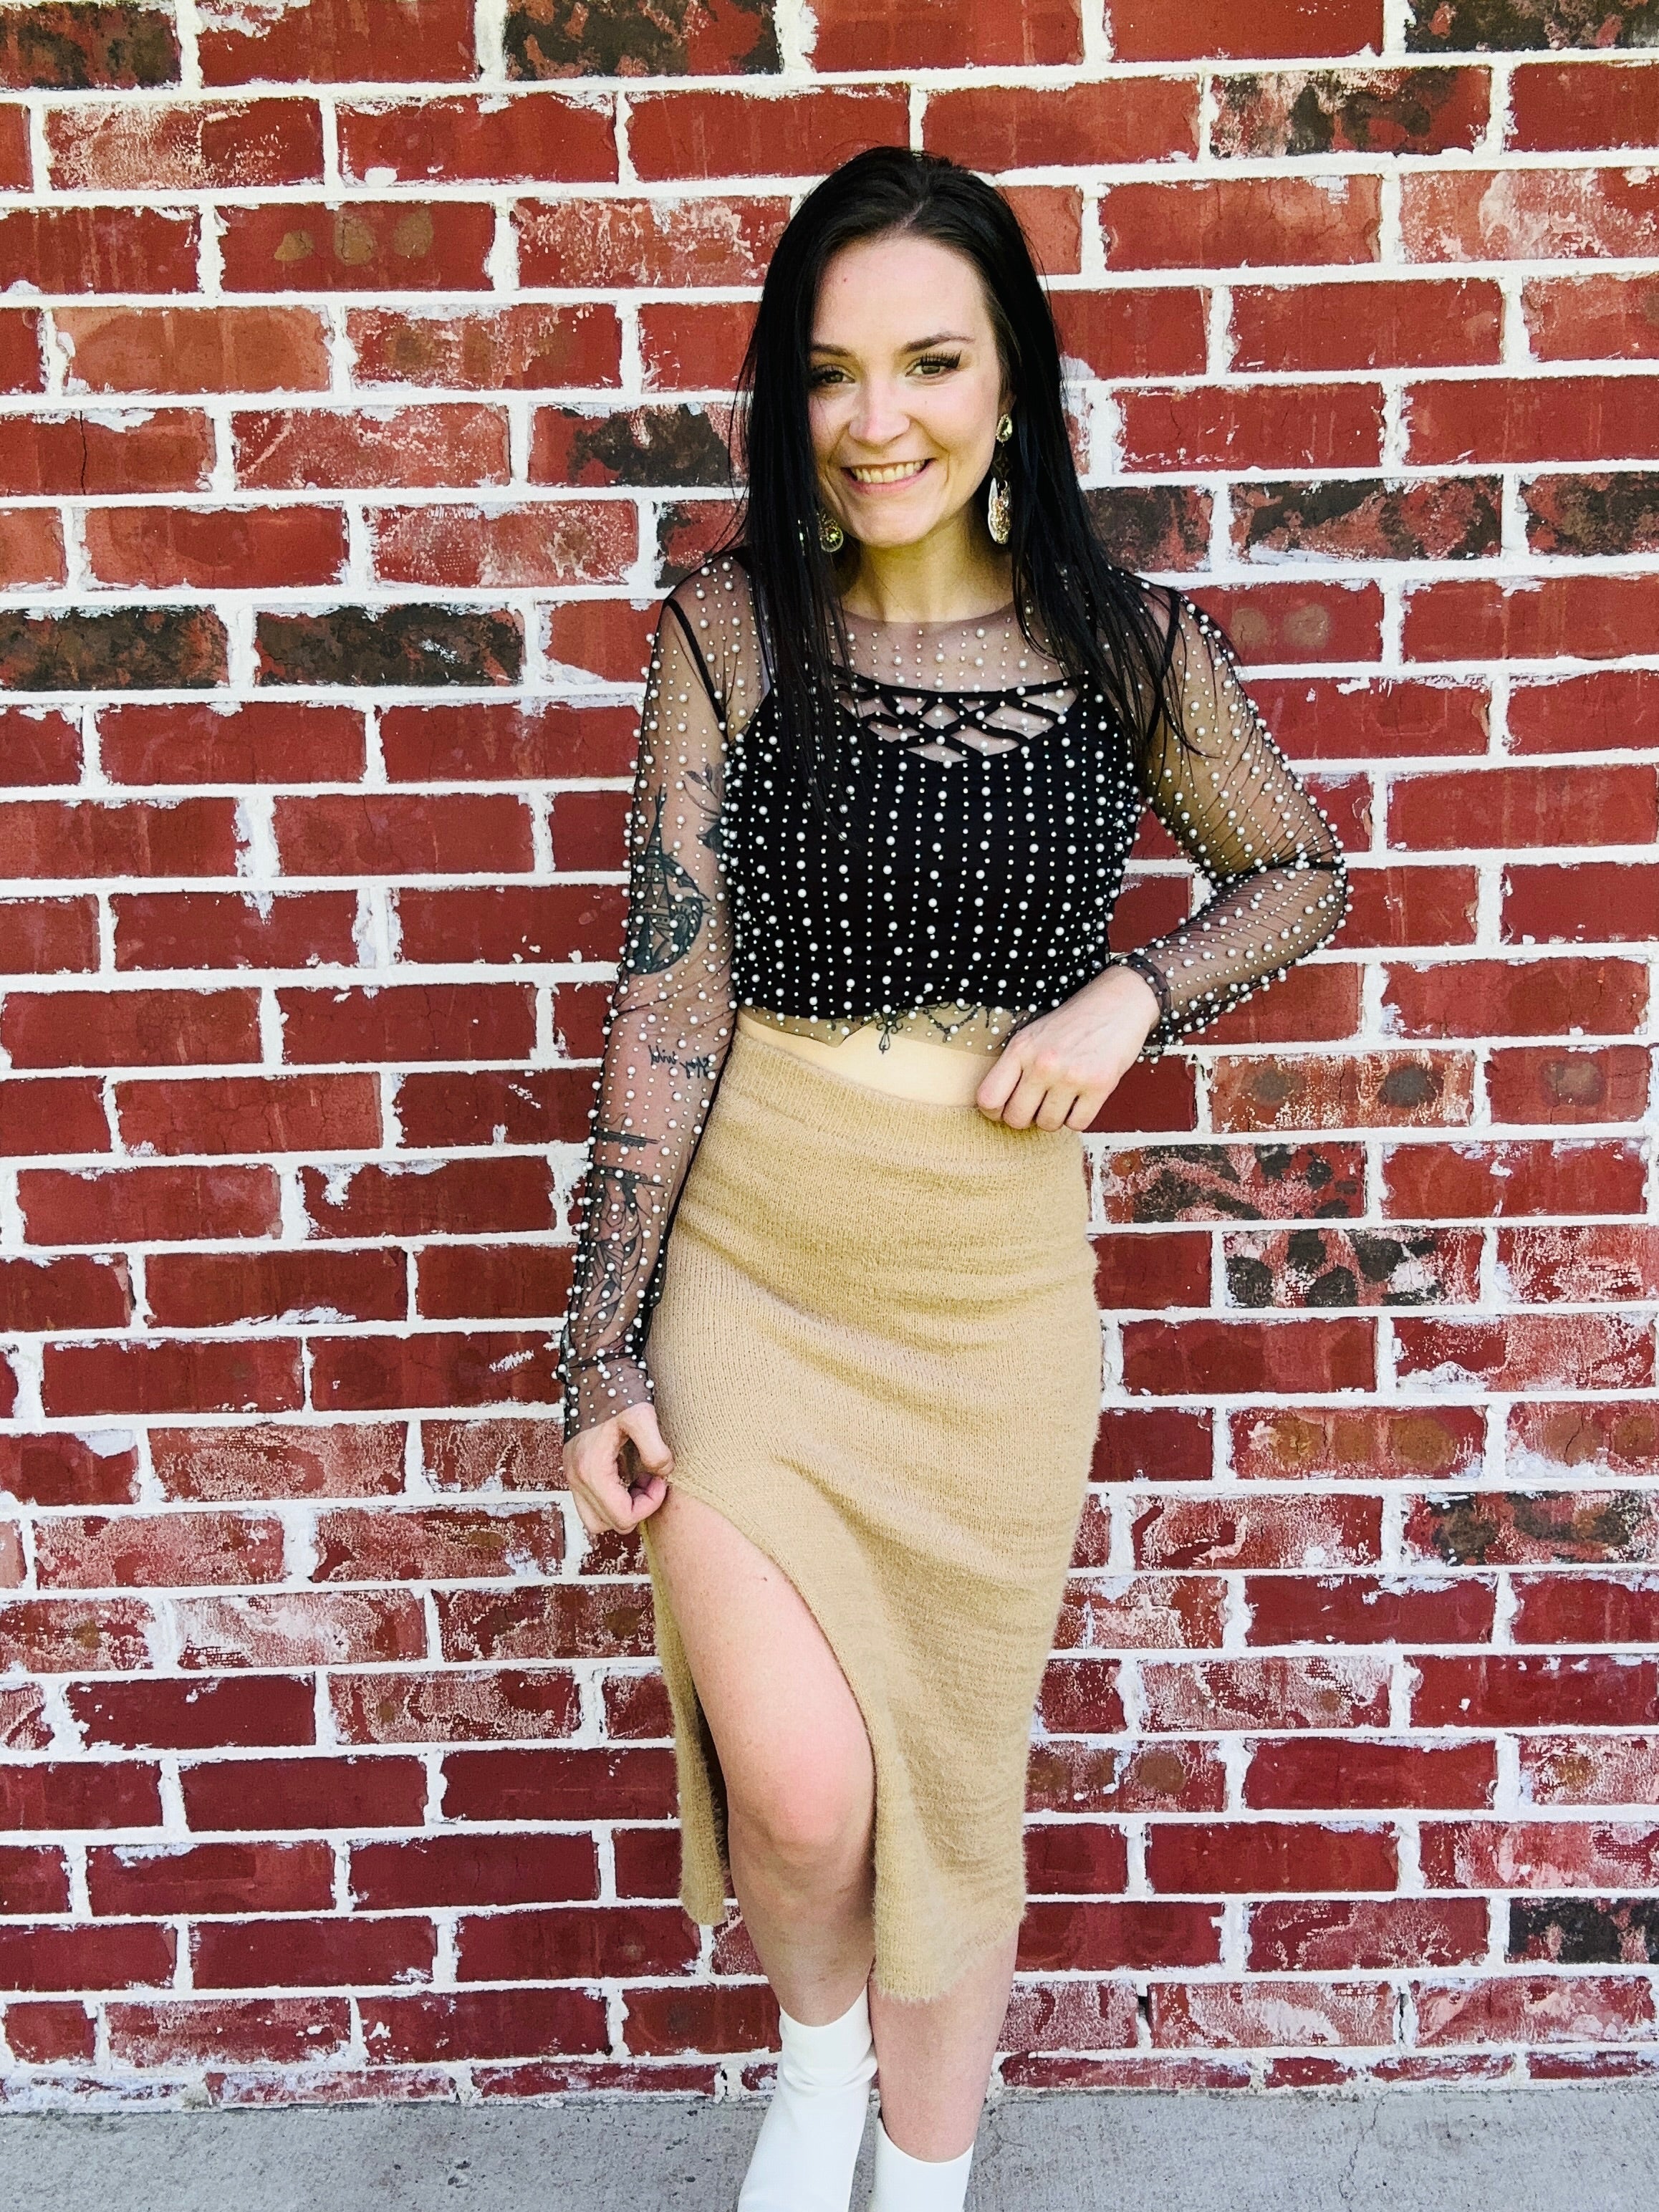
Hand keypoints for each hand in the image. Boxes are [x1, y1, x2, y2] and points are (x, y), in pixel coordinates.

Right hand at [563, 1399, 673, 1535]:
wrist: (595, 1366)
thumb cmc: (618, 1387)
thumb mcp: (643, 1416)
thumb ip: (656, 1450)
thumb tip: (662, 1473)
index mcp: (591, 1470)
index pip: (621, 1517)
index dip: (648, 1505)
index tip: (659, 1479)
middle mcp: (575, 1476)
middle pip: (605, 1524)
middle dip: (634, 1509)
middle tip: (650, 1480)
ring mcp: (571, 1473)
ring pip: (594, 1517)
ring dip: (620, 1506)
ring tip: (638, 1478)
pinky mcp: (574, 1466)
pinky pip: (590, 1500)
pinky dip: (610, 1496)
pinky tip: (626, 1471)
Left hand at [975, 964, 1160, 1130]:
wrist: (1118, 1003)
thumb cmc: (1072, 1023)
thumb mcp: (1033, 1035)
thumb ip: (1014, 1067)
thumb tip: (998, 1109)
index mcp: (1020, 1048)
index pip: (987, 1098)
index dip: (994, 1111)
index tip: (1005, 1108)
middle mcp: (1042, 1063)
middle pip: (1016, 1119)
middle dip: (1025, 1118)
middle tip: (1037, 1105)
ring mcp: (1071, 1076)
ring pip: (1047, 1124)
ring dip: (1054, 1117)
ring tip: (1062, 1097)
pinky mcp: (1099, 1086)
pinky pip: (1078, 1124)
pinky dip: (1078, 1117)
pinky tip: (1081, 1098)